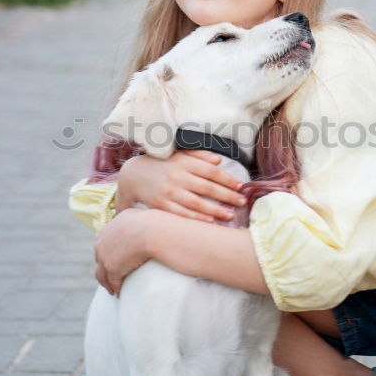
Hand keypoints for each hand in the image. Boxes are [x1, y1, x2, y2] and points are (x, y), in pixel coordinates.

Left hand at [94, 209, 151, 295]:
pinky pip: (112, 282)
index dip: (109, 251)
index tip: (116, 258)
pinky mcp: (111, 267)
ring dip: (106, 282)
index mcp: (111, 226)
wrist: (153, 232)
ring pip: (101, 273)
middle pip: (100, 257)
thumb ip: (137, 220)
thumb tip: (144, 223)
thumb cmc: (156, 223)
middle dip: (104, 266)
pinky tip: (120, 293)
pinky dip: (115, 288)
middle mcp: (103, 239)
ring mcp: (105, 254)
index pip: (105, 241)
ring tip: (113, 289)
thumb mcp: (142, 216)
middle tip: (111, 275)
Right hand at [117, 150, 246, 221]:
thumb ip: (199, 155)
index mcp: (184, 162)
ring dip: (216, 210)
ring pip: (197, 203)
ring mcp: (169, 192)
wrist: (132, 176)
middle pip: (208, 188)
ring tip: (231, 215)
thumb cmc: (161, 164)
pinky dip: (197, 217)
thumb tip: (219, 161)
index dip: (228, 179)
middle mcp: (177, 176)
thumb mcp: (179, 154)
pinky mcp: (161, 205)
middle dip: (227, 196)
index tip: (240, 186)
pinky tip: (210, 221)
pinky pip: (182, 213)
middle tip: (242, 202)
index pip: (211, 171)